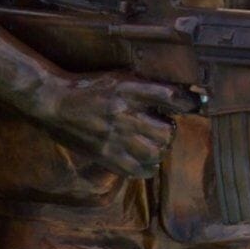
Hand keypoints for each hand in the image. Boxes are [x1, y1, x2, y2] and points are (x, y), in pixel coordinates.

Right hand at [37, 71, 186, 179]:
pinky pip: (136, 170)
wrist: (54, 102)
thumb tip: (176, 97)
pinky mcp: (105, 154)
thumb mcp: (118, 78)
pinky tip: (143, 160)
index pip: (171, 98)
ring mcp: (114, 138)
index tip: (195, 106)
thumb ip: (144, 87)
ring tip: (153, 144)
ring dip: (159, 149)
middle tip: (162, 127)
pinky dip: (147, 168)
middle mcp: (124, 114)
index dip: (189, 104)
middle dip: (169, 130)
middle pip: (166, 131)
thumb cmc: (88, 88)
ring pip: (155, 153)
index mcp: (129, 90)